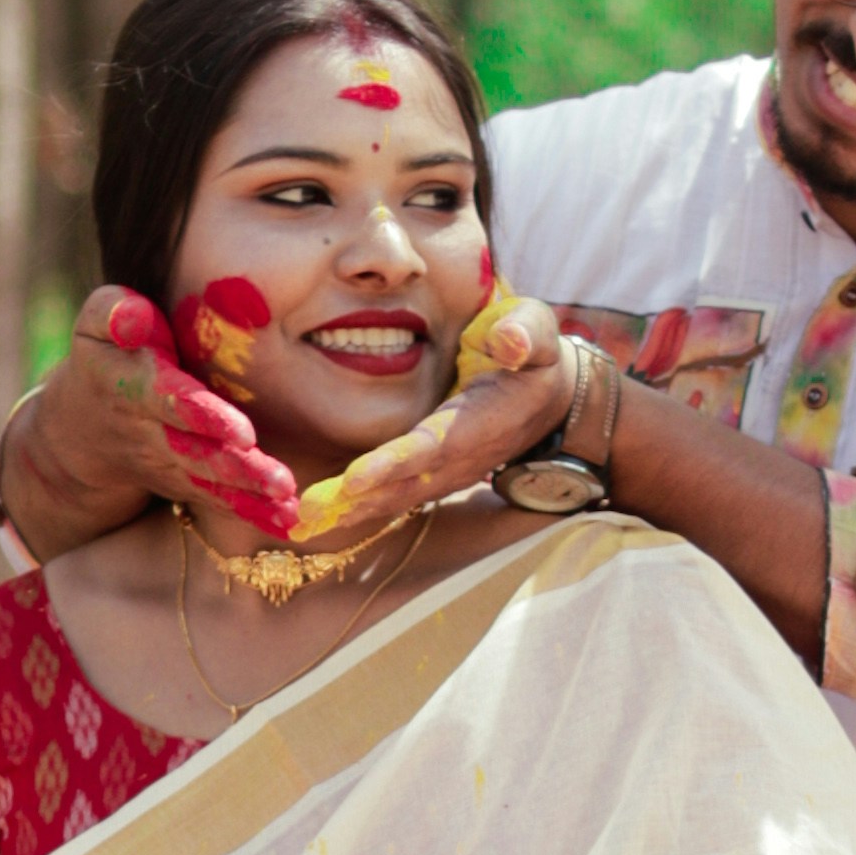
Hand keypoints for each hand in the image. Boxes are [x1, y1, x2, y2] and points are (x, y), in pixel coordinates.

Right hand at [5, 289, 300, 550]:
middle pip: (194, 451)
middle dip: (236, 468)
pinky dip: (251, 513)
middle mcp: (147, 432)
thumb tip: (133, 317)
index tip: (240, 431)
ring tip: (288, 502)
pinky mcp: (181, 483)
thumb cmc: (106, 355)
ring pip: (207, 482)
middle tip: (279, 480)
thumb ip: (114, 312)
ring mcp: (164, 464)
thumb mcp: (95, 322)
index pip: (166, 400)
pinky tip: (287, 520)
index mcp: (130, 384)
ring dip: (249, 495)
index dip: (201, 415)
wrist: (81, 426)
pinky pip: (216, 501)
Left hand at [285, 301, 581, 546]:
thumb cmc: (536, 354)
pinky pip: (395, 496)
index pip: (433, 444)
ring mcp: (449, 472)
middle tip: (307, 514)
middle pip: (405, 483)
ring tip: (303, 524)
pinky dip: (358, 509)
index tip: (356, 477)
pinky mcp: (437, 476)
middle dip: (355, 500)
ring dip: (349, 512)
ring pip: (396, 497)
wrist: (552, 400)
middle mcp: (462, 456)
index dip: (395, 461)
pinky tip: (322, 518)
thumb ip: (525, 333)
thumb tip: (508, 342)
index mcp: (481, 419)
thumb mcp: (538, 331)